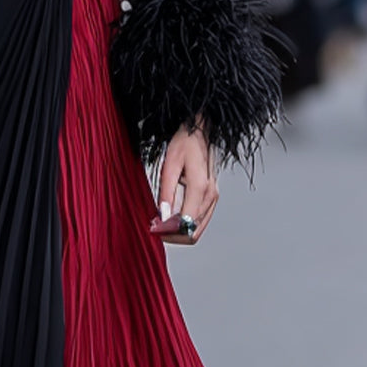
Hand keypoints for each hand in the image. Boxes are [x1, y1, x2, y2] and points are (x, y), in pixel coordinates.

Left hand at [149, 124, 218, 245]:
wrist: (200, 131)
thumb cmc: (185, 143)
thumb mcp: (170, 165)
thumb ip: (167, 192)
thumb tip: (163, 216)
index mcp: (200, 187)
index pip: (186, 223)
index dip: (168, 231)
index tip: (153, 228)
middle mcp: (210, 195)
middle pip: (193, 232)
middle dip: (172, 235)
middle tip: (155, 227)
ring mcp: (213, 198)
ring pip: (197, 230)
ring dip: (178, 232)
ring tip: (161, 223)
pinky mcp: (212, 198)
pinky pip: (200, 222)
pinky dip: (185, 226)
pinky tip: (171, 219)